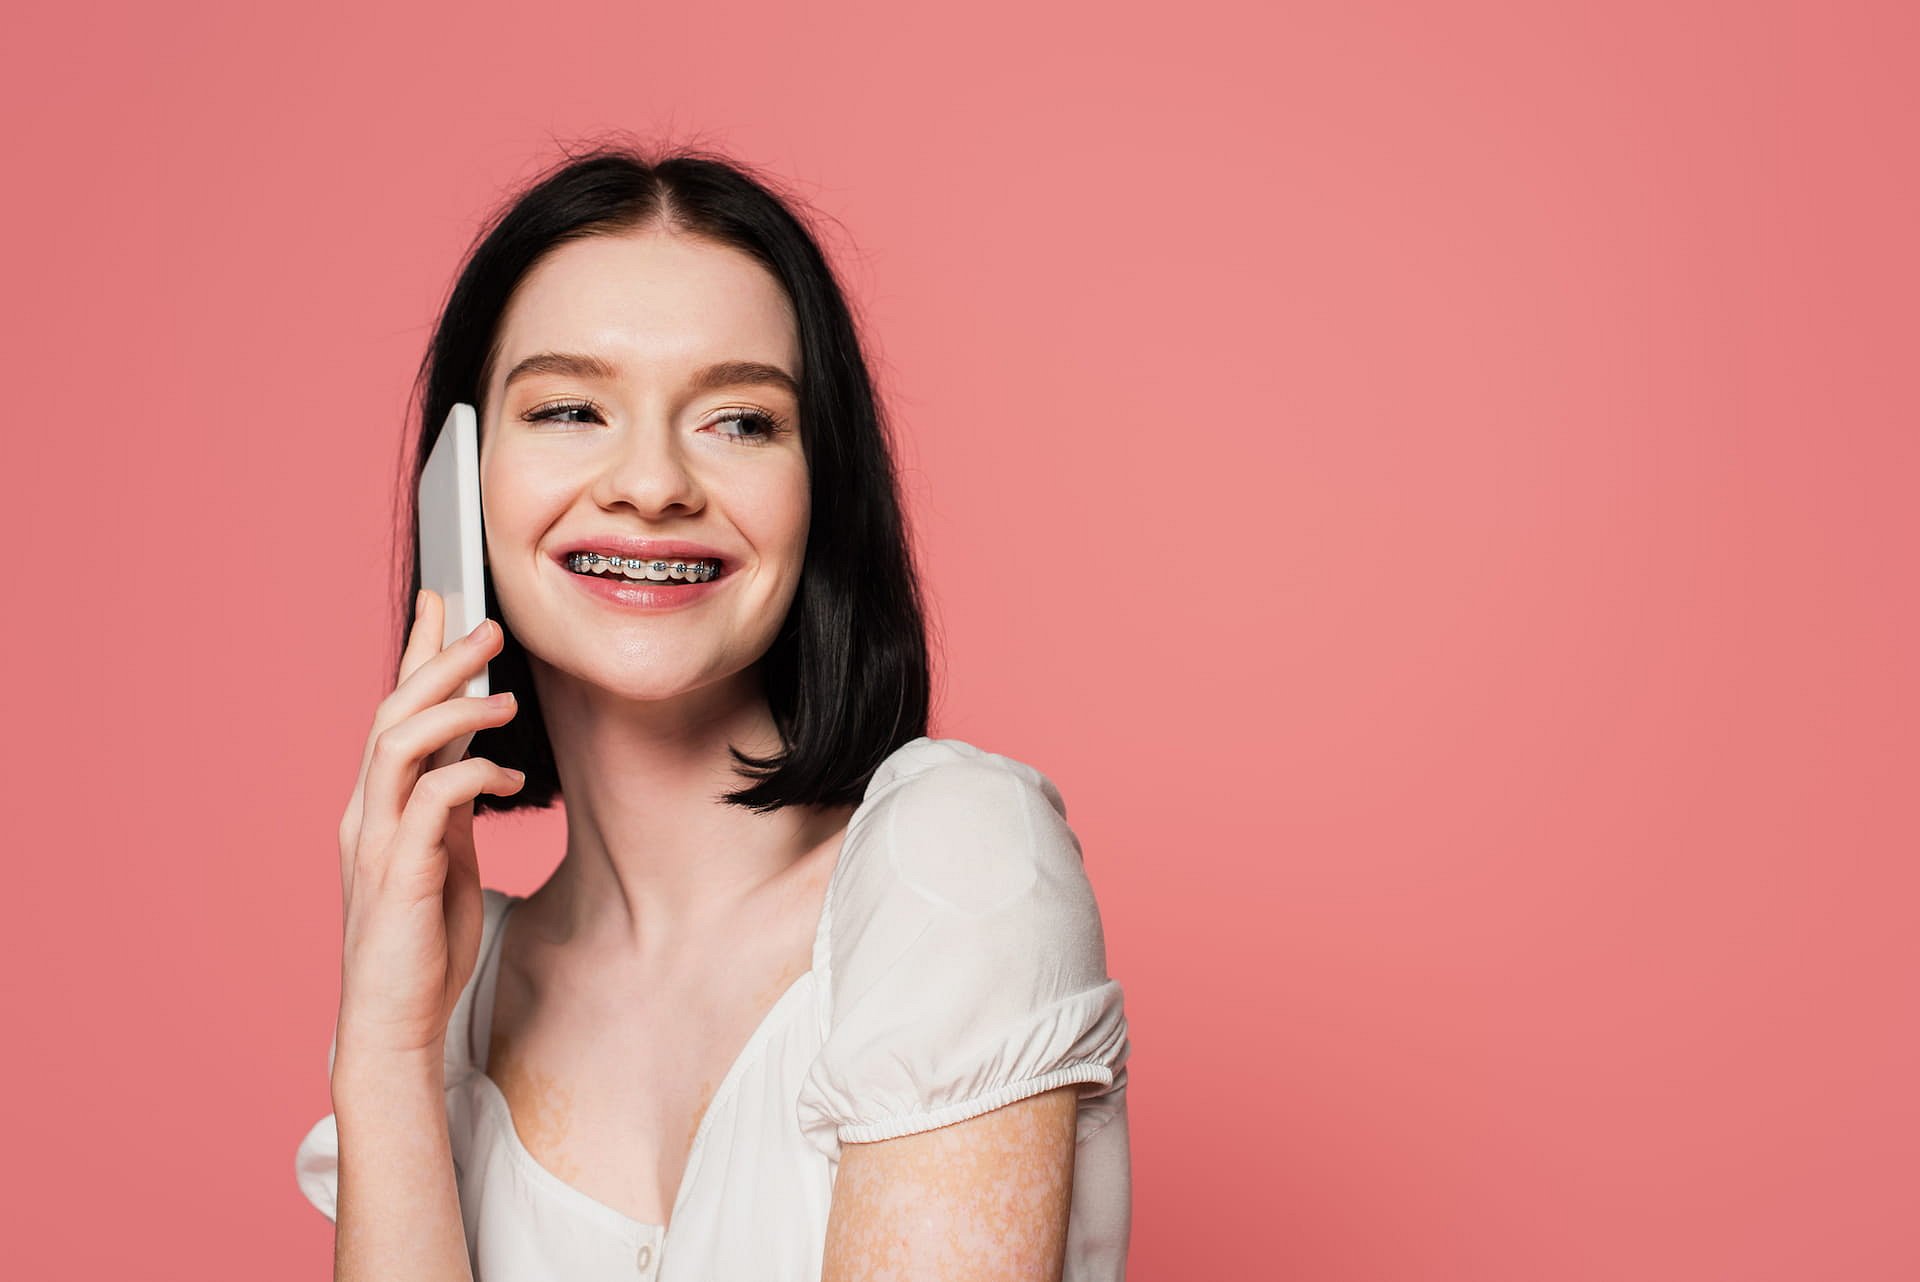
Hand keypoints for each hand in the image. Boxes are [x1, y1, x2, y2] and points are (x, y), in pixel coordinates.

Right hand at [332, 588, 524, 1065]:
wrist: (395, 1023)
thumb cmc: (422, 947)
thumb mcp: (444, 863)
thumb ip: (448, 814)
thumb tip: (475, 767)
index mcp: (376, 807)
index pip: (392, 714)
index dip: (414, 655)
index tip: (442, 604)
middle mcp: (365, 815)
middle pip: (392, 713)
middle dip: (437, 662)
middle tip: (486, 625)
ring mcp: (375, 842)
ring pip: (398, 744)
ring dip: (453, 710)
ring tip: (503, 697)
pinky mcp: (399, 874)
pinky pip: (430, 802)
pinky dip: (470, 777)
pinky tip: (504, 778)